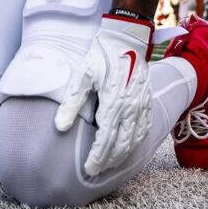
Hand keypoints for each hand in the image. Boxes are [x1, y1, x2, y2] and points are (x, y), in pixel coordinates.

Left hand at [54, 16, 152, 175]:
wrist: (126, 37)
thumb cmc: (102, 54)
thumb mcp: (83, 75)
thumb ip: (72, 103)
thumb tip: (59, 126)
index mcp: (113, 102)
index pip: (105, 139)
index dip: (97, 157)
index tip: (88, 169)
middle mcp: (130, 107)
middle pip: (121, 144)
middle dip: (109, 161)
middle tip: (97, 171)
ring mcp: (142, 104)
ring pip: (135, 139)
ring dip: (123, 154)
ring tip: (111, 164)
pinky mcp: (148, 100)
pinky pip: (145, 127)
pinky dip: (137, 141)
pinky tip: (130, 145)